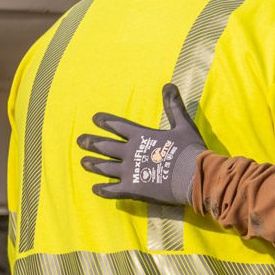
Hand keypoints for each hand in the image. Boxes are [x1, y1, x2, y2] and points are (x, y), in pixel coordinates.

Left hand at [78, 83, 208, 205]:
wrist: (194, 177)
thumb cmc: (190, 150)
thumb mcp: (183, 125)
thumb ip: (173, 106)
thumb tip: (168, 84)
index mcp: (141, 136)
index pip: (118, 126)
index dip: (105, 121)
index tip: (94, 118)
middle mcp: (130, 153)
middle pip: (105, 146)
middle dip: (92, 142)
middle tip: (80, 141)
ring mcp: (129, 171)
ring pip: (105, 167)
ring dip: (93, 164)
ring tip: (83, 162)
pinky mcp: (132, 189)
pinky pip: (112, 190)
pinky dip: (103, 190)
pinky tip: (95, 189)